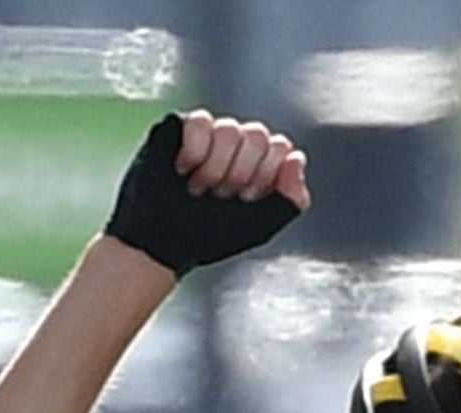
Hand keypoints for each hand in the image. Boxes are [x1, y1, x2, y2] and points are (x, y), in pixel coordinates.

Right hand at [105, 110, 311, 276]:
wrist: (162, 243)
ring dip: (215, 168)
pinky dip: (195, 151)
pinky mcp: (178, 127)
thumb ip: (291, 199)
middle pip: (257, 134)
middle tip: (219, 196)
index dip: (264, 175)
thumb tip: (298, 157)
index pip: (280, 146)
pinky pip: (200, 122)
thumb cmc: (210, 235)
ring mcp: (208, 133)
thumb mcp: (262, 226)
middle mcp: (236, 143)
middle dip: (240, 174)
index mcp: (260, 162)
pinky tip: (182, 170)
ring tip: (198, 188)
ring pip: (230, 128)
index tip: (245, 200)